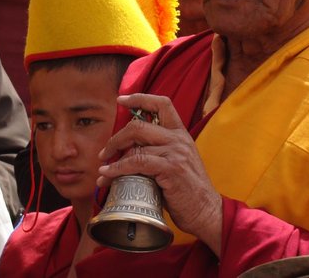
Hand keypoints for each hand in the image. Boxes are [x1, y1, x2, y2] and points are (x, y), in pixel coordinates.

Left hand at [97, 94, 222, 254]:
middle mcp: (178, 139)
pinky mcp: (171, 168)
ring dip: (113, 158)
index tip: (121, 99)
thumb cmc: (187, 189)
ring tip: (103, 170)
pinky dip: (118, 169)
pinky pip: (137, 162)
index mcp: (181, 133)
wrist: (205, 209)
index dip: (140, 98)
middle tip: (105, 152)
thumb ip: (159, 150)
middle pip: (140, 124)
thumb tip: (129, 149)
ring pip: (135, 145)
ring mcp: (175, 152)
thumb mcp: (178, 161)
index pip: (162, 103)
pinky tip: (109, 175)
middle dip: (116, 137)